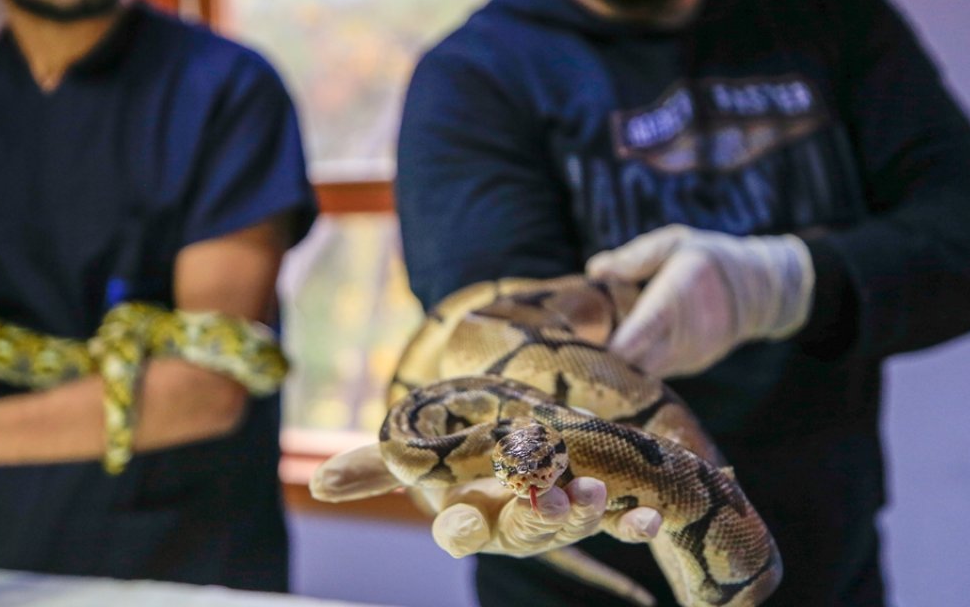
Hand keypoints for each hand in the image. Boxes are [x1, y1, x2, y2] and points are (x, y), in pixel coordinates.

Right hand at [309, 443, 662, 557]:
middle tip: (551, 502)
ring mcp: (557, 515)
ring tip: (596, 493)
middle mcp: (513, 519)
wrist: (527, 436)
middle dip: (535, 521)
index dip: (461, 528)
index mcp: (469, 509)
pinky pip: (619, 522)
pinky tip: (651, 521)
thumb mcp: (425, 450)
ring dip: (583, 516)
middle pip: (520, 533)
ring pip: (567, 527)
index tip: (466, 519)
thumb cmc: (468, 449)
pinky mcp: (597, 505)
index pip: (458, 530)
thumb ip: (380, 463)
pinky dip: (634, 524)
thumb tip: (318, 485)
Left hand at [586, 224, 813, 377]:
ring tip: (588, 348)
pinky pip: (653, 372)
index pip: (645, 326)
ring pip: (642, 371)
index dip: (612, 341)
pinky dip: (632, 365)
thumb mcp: (675, 242)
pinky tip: (614, 352)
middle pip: (636, 358)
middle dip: (602, 355)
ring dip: (615, 364)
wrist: (761, 290)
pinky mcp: (690, 366)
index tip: (581, 340)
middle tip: (572, 344)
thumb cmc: (708, 258)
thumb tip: (595, 271)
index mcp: (682, 290)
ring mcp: (691, 353)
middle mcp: (689, 328)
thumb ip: (635, 257)